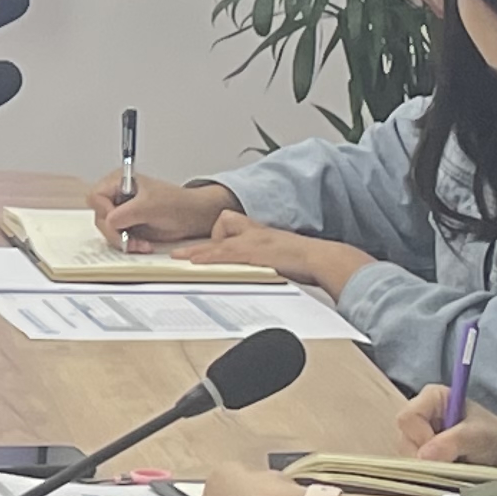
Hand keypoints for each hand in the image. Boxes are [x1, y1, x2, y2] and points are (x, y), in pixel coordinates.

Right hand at [95, 174, 236, 247]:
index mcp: (119, 181)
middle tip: (127, 241)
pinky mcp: (127, 226)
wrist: (192, 217)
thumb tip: (110, 221)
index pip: (97, 196)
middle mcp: (117, 196)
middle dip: (114, 232)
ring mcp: (122, 212)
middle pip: (100, 216)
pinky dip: (128, 245)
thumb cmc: (176, 203)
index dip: (104, 211)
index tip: (116, 222)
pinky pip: (117, 238)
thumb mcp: (150, 205)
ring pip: (107, 230)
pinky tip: (142, 245)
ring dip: (122, 241)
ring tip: (140, 244)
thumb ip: (127, 213)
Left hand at [196, 210, 368, 294]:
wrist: (318, 258)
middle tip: (181, 254)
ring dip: (197, 251)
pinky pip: (224, 253)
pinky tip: (195, 262)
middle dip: (201, 243)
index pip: (229, 224)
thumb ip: (262, 260)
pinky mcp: (252, 252)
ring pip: (218, 242)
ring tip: (178, 258)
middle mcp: (253, 233)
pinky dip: (208, 257)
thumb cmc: (302, 260)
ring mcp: (252, 241)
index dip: (215, 236)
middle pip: (220, 227)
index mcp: (257, 232)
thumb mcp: (277, 256)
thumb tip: (255, 271)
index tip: (198, 248)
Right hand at [399, 400, 496, 467]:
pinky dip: (430, 474)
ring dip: (429, 467)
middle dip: (425, 457)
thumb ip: (452, 442)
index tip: (445, 452)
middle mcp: (422, 414)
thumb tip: (423, 456)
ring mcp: (420, 435)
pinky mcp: (423, 454)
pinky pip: (414, 467)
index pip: (407, 418)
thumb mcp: (479, 437)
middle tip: (452, 463)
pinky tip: (449, 472)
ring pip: (407, 456)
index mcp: (432, 397)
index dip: (421, 438)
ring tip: (455, 467)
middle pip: (404, 439)